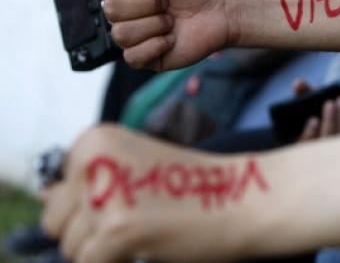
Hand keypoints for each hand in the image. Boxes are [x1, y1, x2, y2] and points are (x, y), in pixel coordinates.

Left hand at [42, 125, 257, 262]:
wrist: (245, 197)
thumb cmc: (193, 187)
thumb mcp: (133, 168)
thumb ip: (89, 180)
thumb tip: (46, 200)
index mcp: (95, 139)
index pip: (58, 192)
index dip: (93, 205)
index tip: (133, 198)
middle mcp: (93, 161)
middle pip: (56, 220)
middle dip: (91, 230)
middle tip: (139, 218)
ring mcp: (103, 196)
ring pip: (71, 247)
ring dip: (105, 248)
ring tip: (147, 229)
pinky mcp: (117, 230)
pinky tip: (148, 245)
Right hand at [104, 0, 235, 70]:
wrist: (225, 6)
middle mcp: (127, 13)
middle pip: (111, 10)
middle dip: (148, 3)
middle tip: (170, 2)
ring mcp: (137, 37)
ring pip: (121, 34)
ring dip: (154, 24)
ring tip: (172, 19)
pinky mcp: (148, 58)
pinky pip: (133, 57)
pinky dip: (156, 45)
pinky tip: (172, 38)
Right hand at [295, 79, 339, 141]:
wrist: (332, 115)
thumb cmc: (314, 109)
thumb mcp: (305, 103)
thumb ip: (301, 93)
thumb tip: (298, 83)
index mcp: (307, 143)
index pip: (307, 145)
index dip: (311, 134)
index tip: (314, 120)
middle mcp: (324, 148)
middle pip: (329, 139)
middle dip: (331, 120)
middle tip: (330, 103)